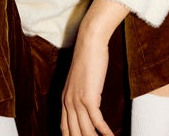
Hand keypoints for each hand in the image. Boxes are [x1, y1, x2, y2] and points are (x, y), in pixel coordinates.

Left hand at [61, 0, 128, 135]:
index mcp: (64, 99)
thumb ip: (81, 93)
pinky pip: (96, 121)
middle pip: (73, 133)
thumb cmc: (88, 57)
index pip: (65, 128)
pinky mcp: (89, 98)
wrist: (90, 42)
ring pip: (85, 130)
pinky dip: (104, 131)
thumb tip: (89, 103)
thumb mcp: (81, 78)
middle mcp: (68, 103)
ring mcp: (77, 102)